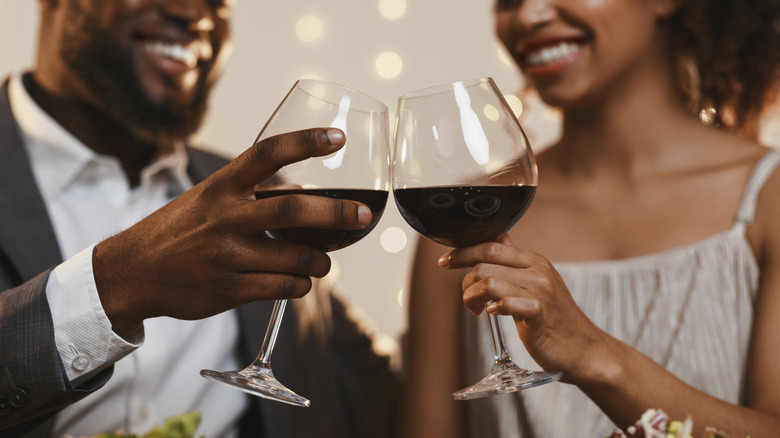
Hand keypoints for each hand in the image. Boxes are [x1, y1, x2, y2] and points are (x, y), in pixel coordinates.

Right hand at [93, 128, 370, 335]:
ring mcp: (228, 255)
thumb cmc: (180, 230)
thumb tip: (305, 193)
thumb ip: (250, 194)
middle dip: (337, 213)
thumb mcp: (207, 198)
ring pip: (298, 258)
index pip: (267, 153)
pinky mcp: (229, 289)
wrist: (133, 271)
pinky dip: (302, 285)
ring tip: (325, 261)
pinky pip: (285, 288)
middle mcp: (226, 217)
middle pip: (294, 210)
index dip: (305, 142)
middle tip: (363, 216)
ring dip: (323, 261)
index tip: (337, 138)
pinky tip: (300, 282)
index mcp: (222, 186)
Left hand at [438, 234, 610, 383]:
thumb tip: (500, 238)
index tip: (445, 263)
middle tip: (469, 300)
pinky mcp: (540, 313)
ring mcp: (541, 291)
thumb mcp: (538, 283)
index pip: (491, 244)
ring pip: (488, 281)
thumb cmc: (556, 321)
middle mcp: (538, 271)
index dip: (463, 252)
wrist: (586, 351)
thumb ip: (516, 262)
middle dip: (465, 279)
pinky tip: (492, 314)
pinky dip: (494, 307)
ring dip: (472, 297)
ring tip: (477, 311)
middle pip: (485, 261)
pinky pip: (507, 302)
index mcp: (534, 261)